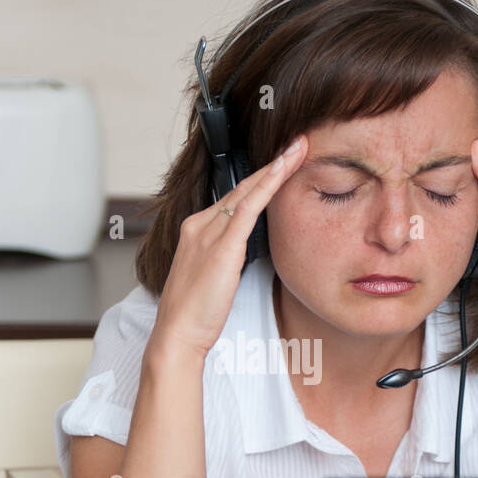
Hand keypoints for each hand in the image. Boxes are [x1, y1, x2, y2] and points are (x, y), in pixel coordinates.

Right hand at [151, 135, 309, 358]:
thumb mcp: (213, 277)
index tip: (282, 163)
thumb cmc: (195, 314)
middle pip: (241, 188)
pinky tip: (285, 169)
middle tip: (297, 144)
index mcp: (196, 230)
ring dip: (276, 166)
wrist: (177, 333)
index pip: (233, 197)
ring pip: (247, 191)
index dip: (259, 180)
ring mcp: (209, 233)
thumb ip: (228, 257)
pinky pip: (249, 207)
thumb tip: (248, 251)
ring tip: (299, 148)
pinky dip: (269, 184)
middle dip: (271, 164)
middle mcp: (200, 225)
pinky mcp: (222, 246)